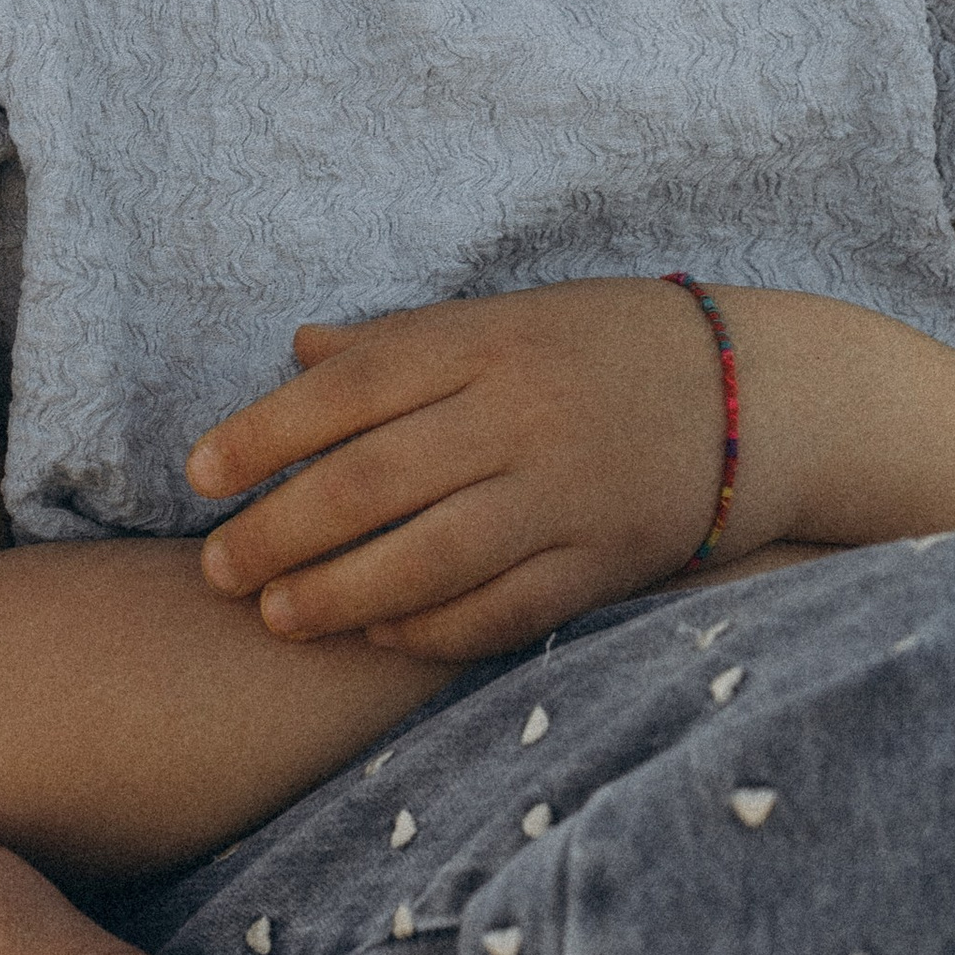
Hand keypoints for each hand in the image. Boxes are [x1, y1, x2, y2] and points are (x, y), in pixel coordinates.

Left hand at [192, 281, 723, 660]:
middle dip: (281, 528)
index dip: (264, 432)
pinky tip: (377, 634)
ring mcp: (564, 492)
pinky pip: (500, 609)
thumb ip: (401, 341)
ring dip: (339, 593)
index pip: (352, 386)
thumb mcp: (506, 320)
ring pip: (429, 556)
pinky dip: (430, 629)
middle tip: (216, 568)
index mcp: (487, 340)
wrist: (755, 394)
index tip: (199, 474)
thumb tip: (296, 354)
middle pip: (375, 479)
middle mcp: (521, 413)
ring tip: (278, 615)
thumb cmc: (605, 348)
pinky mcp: (601, 561)